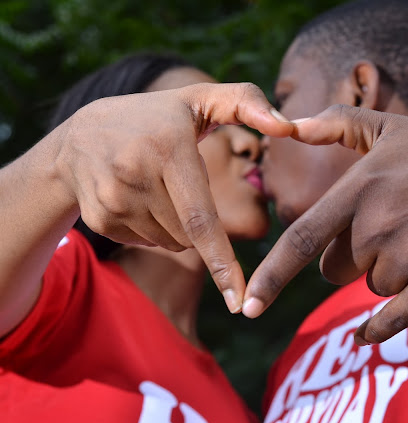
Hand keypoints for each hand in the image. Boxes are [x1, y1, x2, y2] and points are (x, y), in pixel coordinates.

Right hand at [53, 83, 292, 312]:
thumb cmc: (157, 117)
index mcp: (167, 147)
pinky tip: (139, 197)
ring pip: (174, 242)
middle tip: (181, 181)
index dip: (223, 262)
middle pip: (192, 235)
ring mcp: (113, 200)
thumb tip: (288, 128)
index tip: (239, 300)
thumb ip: (248, 102)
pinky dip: (156, 228)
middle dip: (201, 222)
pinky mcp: (101, 219)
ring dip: (179, 225)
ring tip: (158, 185)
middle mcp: (135, 175)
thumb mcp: (199, 97)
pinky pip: (150, 243)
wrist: (79, 137)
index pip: (201, 218)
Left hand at [243, 105, 407, 344]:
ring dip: (383, 274)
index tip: (248, 305)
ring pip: (370, 286)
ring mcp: (407, 259)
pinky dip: (377, 328)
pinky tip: (366, 334)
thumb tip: (292, 124)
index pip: (301, 240)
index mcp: (358, 192)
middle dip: (349, 259)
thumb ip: (337, 124)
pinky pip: (391, 318)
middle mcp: (376, 228)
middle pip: (334, 269)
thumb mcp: (391, 128)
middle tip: (384, 233)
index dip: (270, 276)